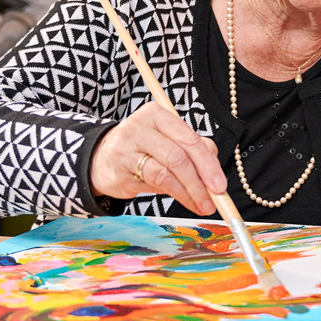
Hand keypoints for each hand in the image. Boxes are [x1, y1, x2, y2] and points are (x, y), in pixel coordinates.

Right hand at [89, 101, 228, 215]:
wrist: (100, 160)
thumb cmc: (143, 149)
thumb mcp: (168, 142)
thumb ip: (193, 151)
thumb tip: (215, 176)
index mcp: (157, 114)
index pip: (189, 139)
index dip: (208, 164)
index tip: (220, 185)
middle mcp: (141, 126)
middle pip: (180, 155)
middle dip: (201, 181)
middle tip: (215, 199)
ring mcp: (128, 146)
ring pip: (167, 171)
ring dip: (189, 192)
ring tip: (202, 205)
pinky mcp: (120, 168)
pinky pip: (153, 182)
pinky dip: (174, 195)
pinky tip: (185, 201)